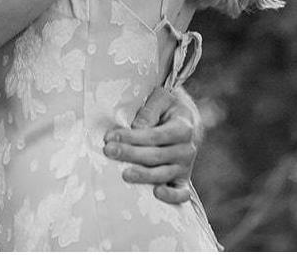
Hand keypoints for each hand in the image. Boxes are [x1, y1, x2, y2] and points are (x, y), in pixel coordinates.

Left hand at [104, 86, 199, 204]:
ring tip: (124, 174)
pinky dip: (171, 197)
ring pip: (163, 174)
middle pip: (156, 156)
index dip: (132, 137)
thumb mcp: (161, 99)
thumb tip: (137, 128)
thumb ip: (150, 111)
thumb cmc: (169, 107)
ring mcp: (185, 166)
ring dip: (142, 175)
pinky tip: (156, 194)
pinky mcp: (182, 180)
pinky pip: (181, 193)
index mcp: (183, 128)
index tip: (110, 136)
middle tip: (108, 151)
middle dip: (130, 154)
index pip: (155, 135)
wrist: (188, 121)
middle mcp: (187, 149)